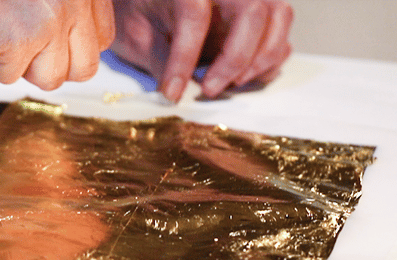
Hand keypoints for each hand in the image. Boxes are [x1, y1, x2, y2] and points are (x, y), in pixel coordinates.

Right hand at [0, 0, 114, 89]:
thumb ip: (66, 6)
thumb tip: (75, 52)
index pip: (103, 40)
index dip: (71, 49)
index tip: (47, 42)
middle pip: (83, 68)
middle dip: (48, 65)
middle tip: (21, 45)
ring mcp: (53, 18)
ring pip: (49, 78)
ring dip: (16, 64)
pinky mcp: (22, 37)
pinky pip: (8, 76)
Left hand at [110, 0, 293, 101]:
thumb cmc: (140, 10)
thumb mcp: (135, 33)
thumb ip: (157, 57)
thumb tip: (173, 91)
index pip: (194, 17)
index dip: (183, 60)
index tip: (172, 92)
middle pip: (253, 11)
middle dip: (235, 58)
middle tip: (211, 90)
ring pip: (279, 16)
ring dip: (261, 58)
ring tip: (231, 84)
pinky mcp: (260, 11)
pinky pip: (282, 30)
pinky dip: (271, 58)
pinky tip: (244, 77)